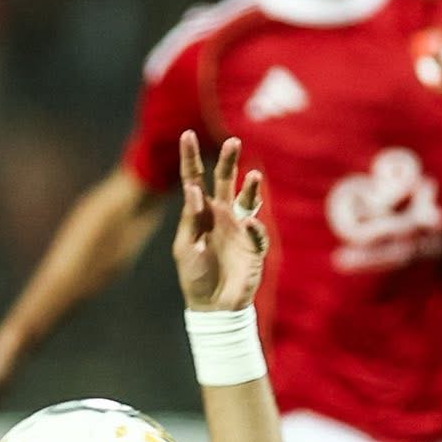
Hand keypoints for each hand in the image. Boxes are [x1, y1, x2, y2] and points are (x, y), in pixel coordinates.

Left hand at [173, 131, 267, 311]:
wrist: (214, 306)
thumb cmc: (195, 277)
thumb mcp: (185, 249)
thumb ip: (190, 221)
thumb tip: (194, 190)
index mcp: (199, 214)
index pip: (193, 181)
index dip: (190, 158)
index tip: (185, 134)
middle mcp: (221, 215)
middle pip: (224, 182)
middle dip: (228, 162)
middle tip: (231, 142)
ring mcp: (239, 228)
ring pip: (247, 200)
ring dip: (250, 188)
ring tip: (252, 175)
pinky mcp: (254, 245)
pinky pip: (256, 232)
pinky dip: (254, 227)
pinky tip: (249, 225)